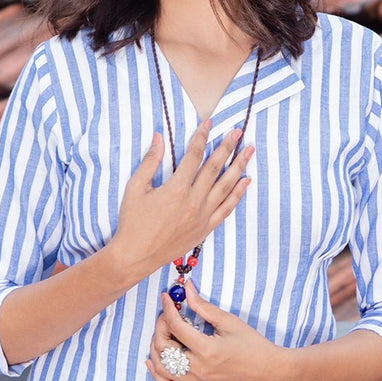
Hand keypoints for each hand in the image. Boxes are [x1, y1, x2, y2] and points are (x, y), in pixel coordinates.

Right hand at [108, 119, 253, 282]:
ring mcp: (202, 216)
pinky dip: (237, 194)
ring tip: (249, 151)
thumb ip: (150, 161)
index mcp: (176, 189)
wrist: (136, 256)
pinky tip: (245, 181)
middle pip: (215, 168)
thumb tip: (159, 137)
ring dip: (239, 167)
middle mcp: (193, 201)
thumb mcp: (135, 188)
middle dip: (227, 147)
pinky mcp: (205, 229)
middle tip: (238, 131)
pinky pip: (226, 208)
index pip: (194, 156)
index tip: (209, 123)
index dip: (202, 137)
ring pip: (226, 186)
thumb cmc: (132, 223)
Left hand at [145, 279, 291, 380]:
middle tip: (166, 316)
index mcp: (207, 350)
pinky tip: (153, 362)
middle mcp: (198, 369)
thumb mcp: (229, 322)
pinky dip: (157, 374)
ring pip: (162, 368)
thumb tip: (187, 289)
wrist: (268, 373)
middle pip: (164, 347)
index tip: (166, 298)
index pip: (176, 326)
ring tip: (160, 335)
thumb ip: (204, 307)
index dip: (167, 309)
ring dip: (155, 349)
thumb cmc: (253, 346)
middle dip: (160, 327)